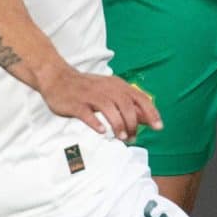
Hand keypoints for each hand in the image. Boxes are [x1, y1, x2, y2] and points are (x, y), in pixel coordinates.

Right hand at [38, 66, 162, 141]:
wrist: (57, 79)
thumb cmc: (87, 89)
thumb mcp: (110, 93)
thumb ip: (129, 105)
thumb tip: (147, 119)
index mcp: (117, 85)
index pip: (140, 98)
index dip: (151, 113)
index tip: (159, 127)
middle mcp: (106, 89)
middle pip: (126, 105)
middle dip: (133, 124)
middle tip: (132, 138)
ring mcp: (91, 96)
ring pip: (109, 110)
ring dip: (118, 125)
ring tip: (122, 137)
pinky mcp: (76, 104)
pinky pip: (87, 114)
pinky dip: (96, 123)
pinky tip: (102, 131)